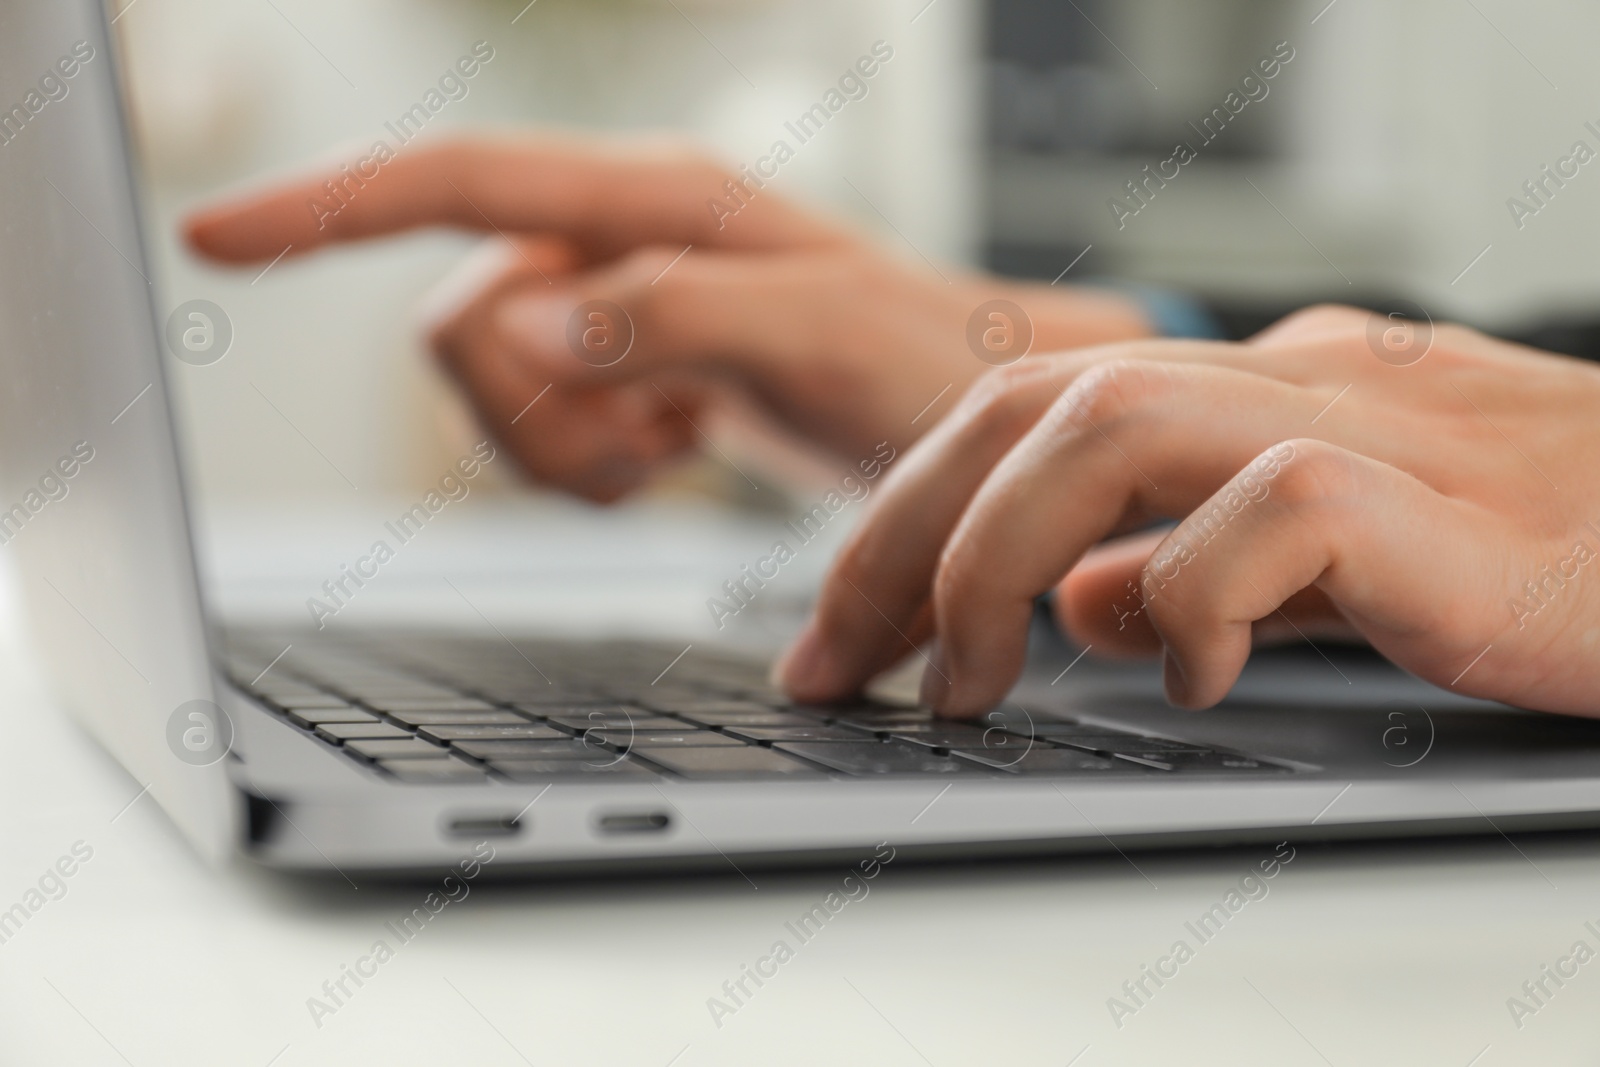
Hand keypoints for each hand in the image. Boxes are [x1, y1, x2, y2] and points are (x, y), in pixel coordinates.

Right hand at [183, 134, 1151, 501]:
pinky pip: (533, 438)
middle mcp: (612, 240)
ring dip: (558, 453)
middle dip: (524, 414)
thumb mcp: (812, 335)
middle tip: (639, 443)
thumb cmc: (917, 362)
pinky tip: (663, 460)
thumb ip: (666, 317)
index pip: (455, 183)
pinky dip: (584, 474)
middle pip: (457, 324)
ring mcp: (609, 312)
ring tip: (663, 453)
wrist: (962, 419)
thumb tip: (522, 322)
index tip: (216, 235)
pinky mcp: (616, 373)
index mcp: (649, 200)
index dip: (326, 208)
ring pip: (487, 394)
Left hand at [777, 305, 1599, 718]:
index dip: (906, 518)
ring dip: (996, 557)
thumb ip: (1206, 573)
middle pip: (1027, 402)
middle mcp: (1288, 380)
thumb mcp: (1333, 567)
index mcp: (1255, 389)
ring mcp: (1361, 422)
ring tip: (962, 683)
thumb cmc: (1552, 553)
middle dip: (898, 534)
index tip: (841, 633)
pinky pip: (1271, 513)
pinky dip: (1199, 598)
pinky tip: (1192, 678)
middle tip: (838, 665)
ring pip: (1111, 423)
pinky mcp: (1435, 496)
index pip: (1026, 416)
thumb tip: (1081, 604)